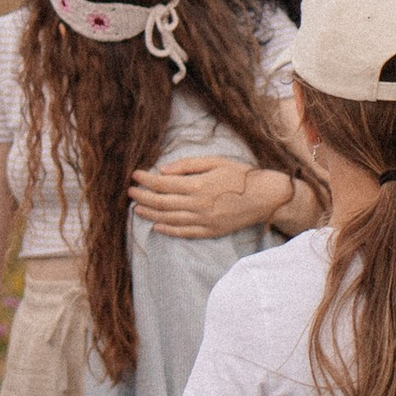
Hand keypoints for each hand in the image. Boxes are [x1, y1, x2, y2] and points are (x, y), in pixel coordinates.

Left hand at [130, 151, 297, 240]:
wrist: (264, 197)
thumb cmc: (240, 175)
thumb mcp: (214, 162)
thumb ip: (187, 165)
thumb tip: (163, 170)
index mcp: (198, 186)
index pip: (163, 184)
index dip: (146, 180)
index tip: (135, 175)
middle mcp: (198, 205)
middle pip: (162, 203)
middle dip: (143, 197)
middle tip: (130, 192)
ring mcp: (204, 221)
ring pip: (169, 220)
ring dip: (150, 214)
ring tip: (136, 209)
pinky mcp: (210, 231)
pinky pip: (184, 233)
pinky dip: (168, 230)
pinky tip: (157, 226)